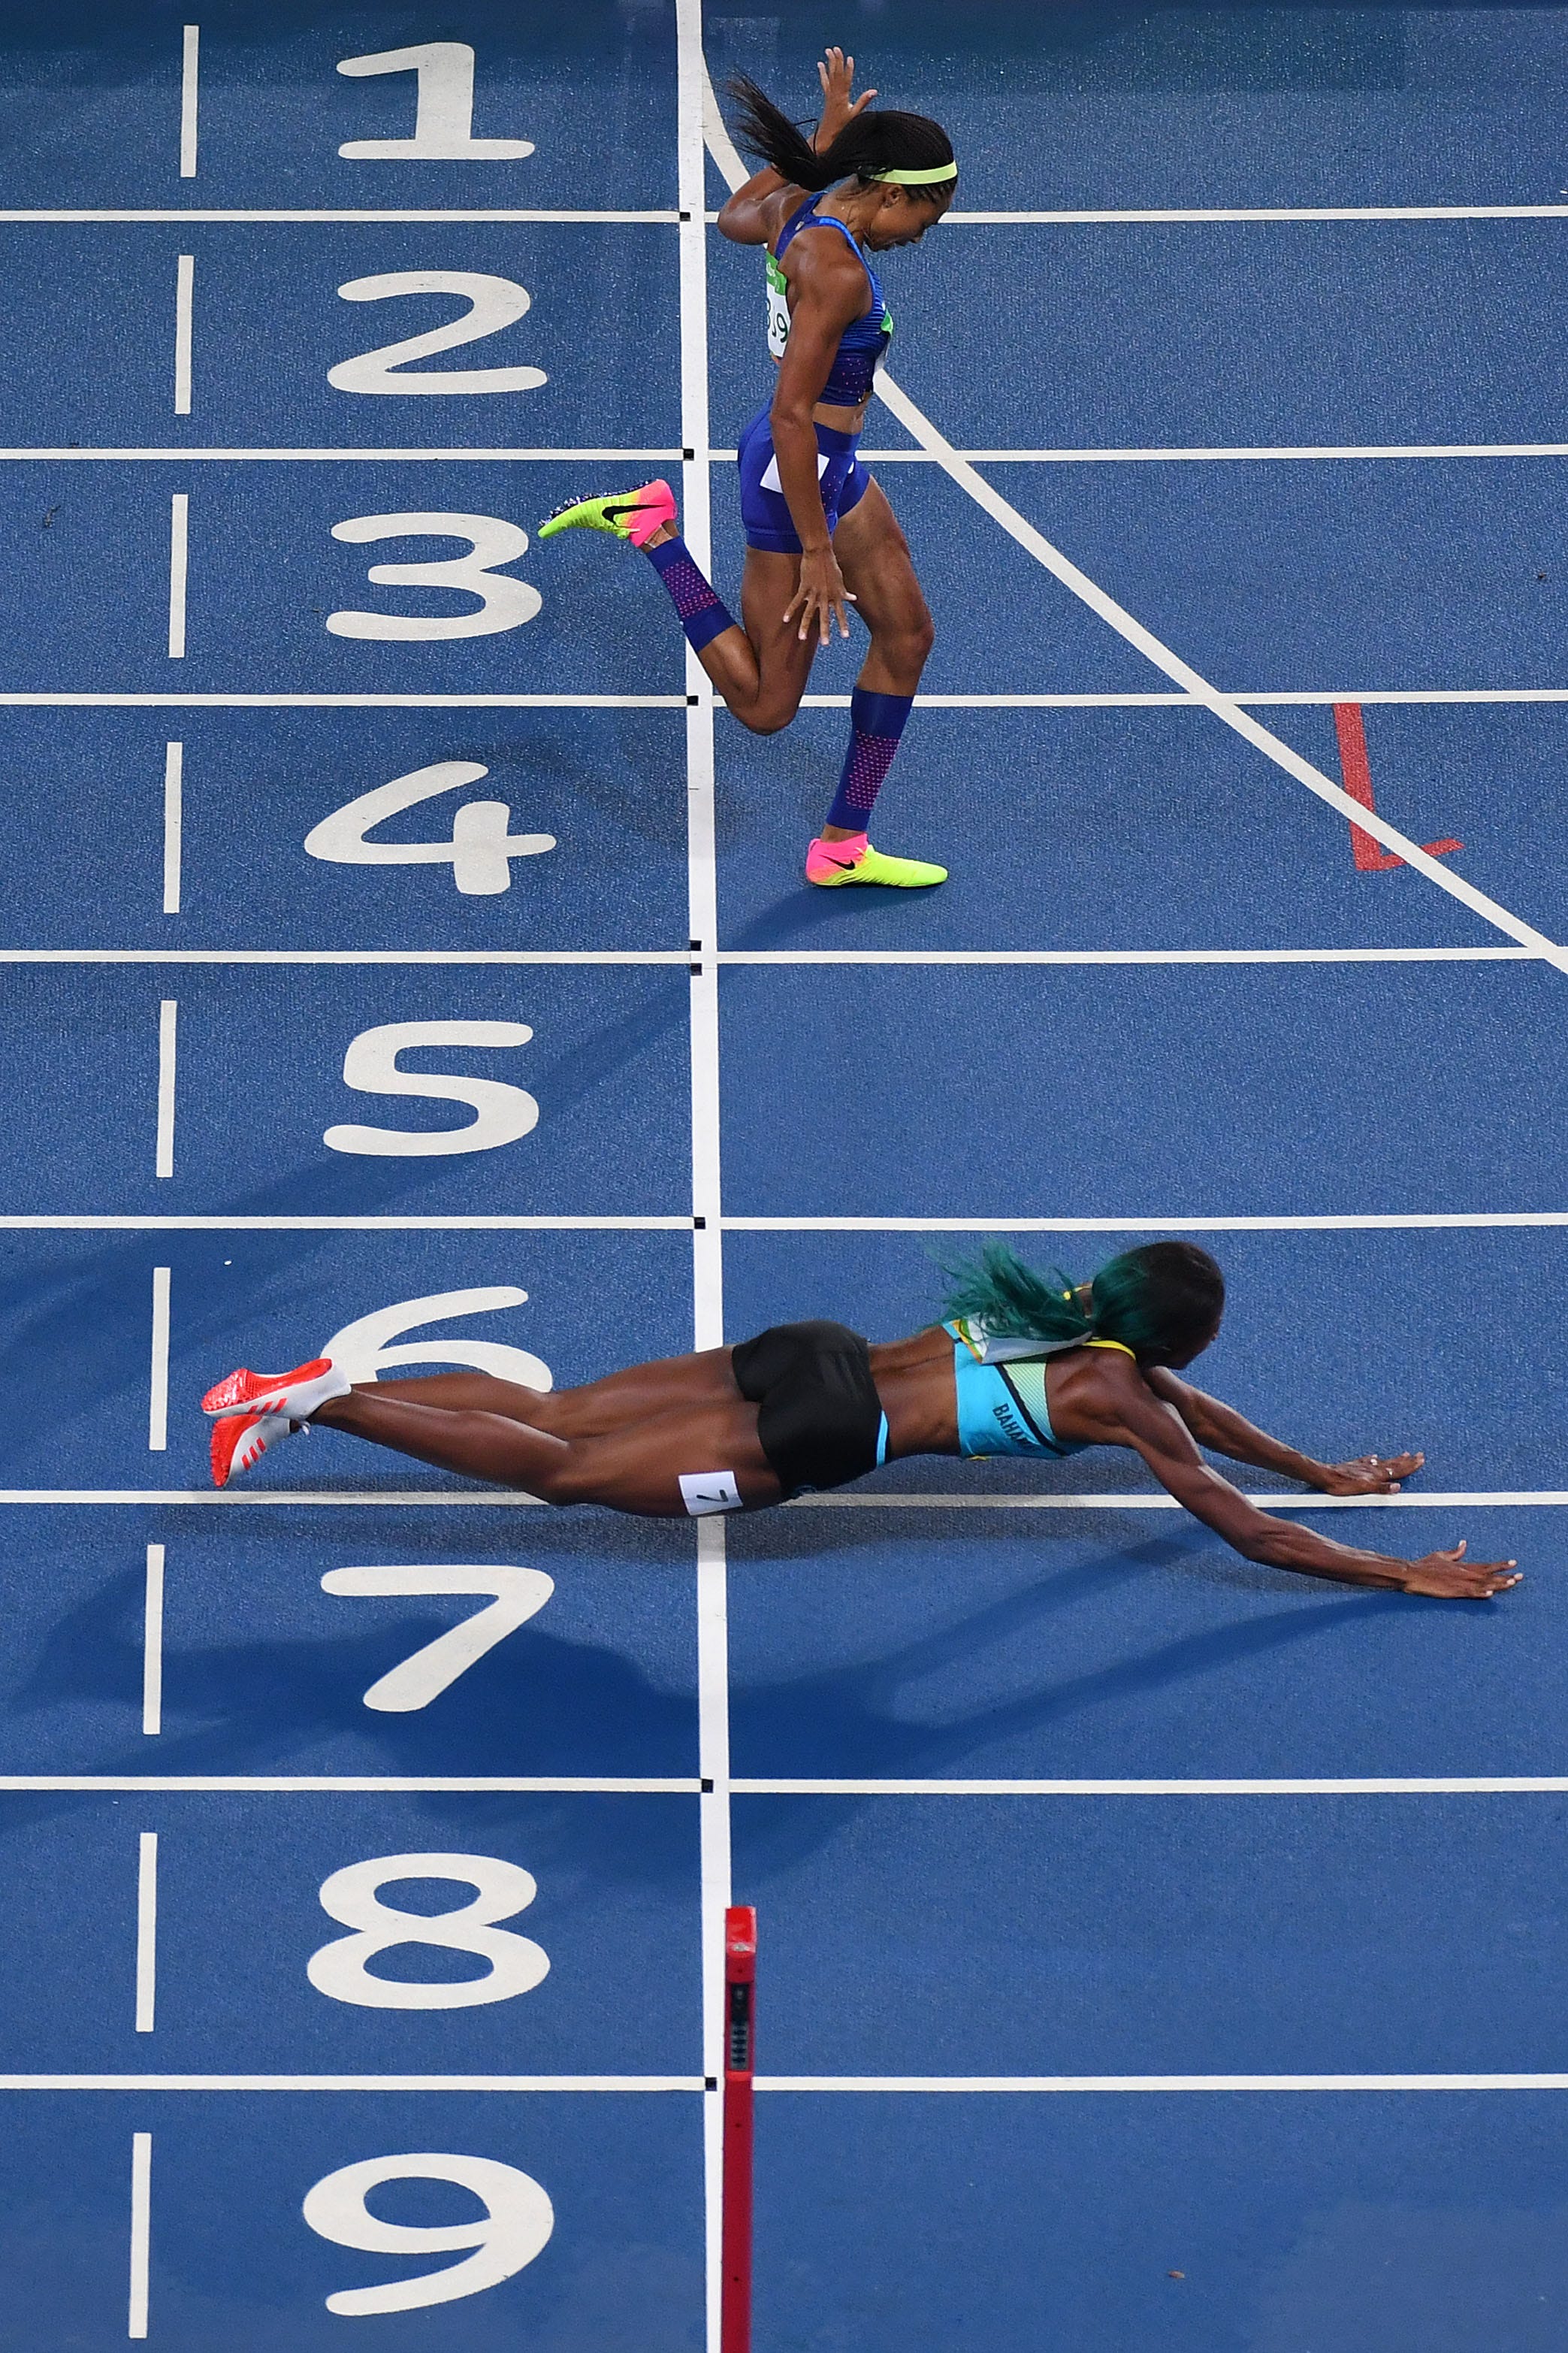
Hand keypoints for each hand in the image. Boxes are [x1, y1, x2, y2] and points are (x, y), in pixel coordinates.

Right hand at [784, 546, 855, 643]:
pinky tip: (785, 619)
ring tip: (801, 638)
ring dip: (804, 627)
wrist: (820, 551)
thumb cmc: (831, 565)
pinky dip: (790, 610)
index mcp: (835, 595)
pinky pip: (796, 601)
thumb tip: (853, 598)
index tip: (845, 636)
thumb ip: (844, 592)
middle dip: (825, 631)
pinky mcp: (804, 587)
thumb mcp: (840, 580)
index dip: (843, 624)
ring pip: (808, 613)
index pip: (840, 613)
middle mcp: (825, 596)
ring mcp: (814, 592)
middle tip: (825, 644)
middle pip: (825, 616)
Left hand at [815, 47, 875, 149]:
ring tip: (828, 50)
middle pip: (836, 74)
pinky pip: (824, 82)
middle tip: (836, 48)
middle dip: (836, 60)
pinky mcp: (827, 96)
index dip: (848, 69)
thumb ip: (864, 101)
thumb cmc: (842, 127)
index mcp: (842, 97)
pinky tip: (820, 64)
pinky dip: (822, 73)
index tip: (849, 58)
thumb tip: (874, 91)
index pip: (846, 79)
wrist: (827, 135)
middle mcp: (834, 94)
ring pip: (830, 75)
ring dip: (829, 63)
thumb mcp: (855, 115)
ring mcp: (829, 94)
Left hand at [1315, 1450, 1423, 1495]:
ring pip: (1384, 1461)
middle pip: (1394, 1464)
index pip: (1398, 1471)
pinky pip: (1369, 1460)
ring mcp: (1364, 1465)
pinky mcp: (1354, 1465)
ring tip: (1404, 1454)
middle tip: (1419, 1455)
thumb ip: (1381, 1489)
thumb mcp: (1363, 1490)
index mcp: (1376, 1475)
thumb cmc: (1342, 1485)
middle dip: (1407, 1461)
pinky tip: (1375, 1456)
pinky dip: (1375, 1459)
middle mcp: (1372, 1468)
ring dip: (1395, 1459)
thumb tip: (1397, 1488)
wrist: (1325, 1476)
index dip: (1410, 1466)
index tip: (1421, 1461)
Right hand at [1399, 1541, 1520, 1599]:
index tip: (1514, 1562)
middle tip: (1521, 1575)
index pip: (1486, 1565)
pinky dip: (1480, 1593)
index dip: (1500, 1564)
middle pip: (1489, 1574)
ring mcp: (1459, 1583)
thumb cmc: (1424, 1565)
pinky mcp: (1452, 1591)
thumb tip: (1464, 1543)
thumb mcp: (1441, 1555)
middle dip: (1505, 1575)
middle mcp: (1464, 1573)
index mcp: (1463, 1565)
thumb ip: (1455, 1552)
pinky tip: (1490, 1595)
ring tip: (1512, 1583)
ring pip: (1483, 1584)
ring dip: (1498, 1584)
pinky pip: (1469, 1593)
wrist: (1412, 1573)